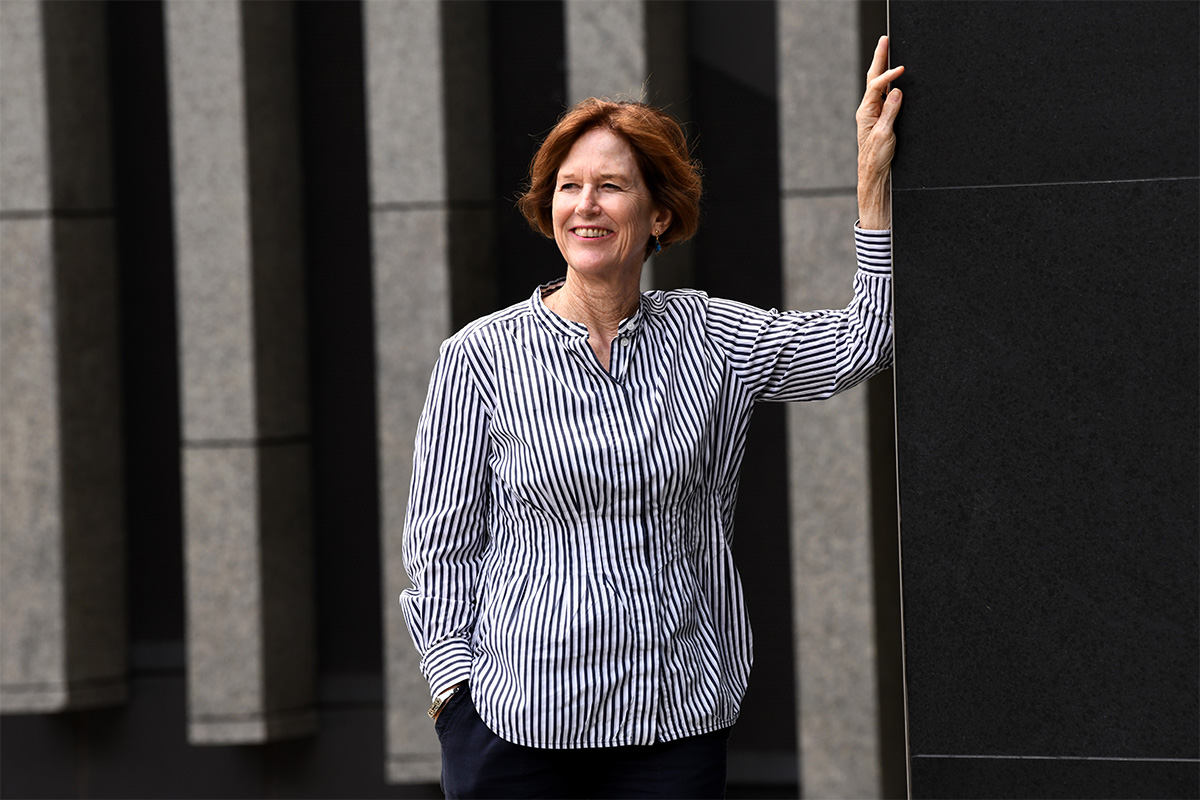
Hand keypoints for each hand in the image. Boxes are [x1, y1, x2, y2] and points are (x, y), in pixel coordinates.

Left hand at [856, 35, 904, 229]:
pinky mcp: (882, 120)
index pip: (876, 86)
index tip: (901, 69)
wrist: (874, 177)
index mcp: (865, 112)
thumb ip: (890, 113)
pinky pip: (885, 96)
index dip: (889, 75)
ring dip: (884, 67)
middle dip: (880, 59)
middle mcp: (868, 110)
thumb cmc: (876, 160)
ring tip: (887, 50)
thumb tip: (897, 92)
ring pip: (879, 85)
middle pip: (873, 79)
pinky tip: (895, 77)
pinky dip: (891, 83)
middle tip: (885, 40)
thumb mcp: (884, 136)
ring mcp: (874, 114)